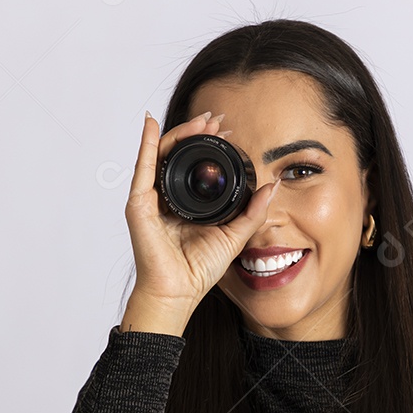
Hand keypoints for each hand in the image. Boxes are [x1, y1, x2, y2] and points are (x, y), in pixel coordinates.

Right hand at [124, 110, 281, 313]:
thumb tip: (273, 186)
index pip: (193, 165)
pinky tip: (150, 123)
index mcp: (185, 203)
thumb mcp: (235, 235)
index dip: (208, 145)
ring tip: (200, 121)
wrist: (179, 291)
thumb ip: (254, 211)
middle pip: (177, 154)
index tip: (227, 132)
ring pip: (161, 154)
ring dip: (179, 132)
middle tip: (217, 121)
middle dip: (196, 133)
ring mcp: (150, 199)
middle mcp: (165, 197)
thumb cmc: (199, 270)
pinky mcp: (139, 204)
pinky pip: (142, 167)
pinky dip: (145, 142)